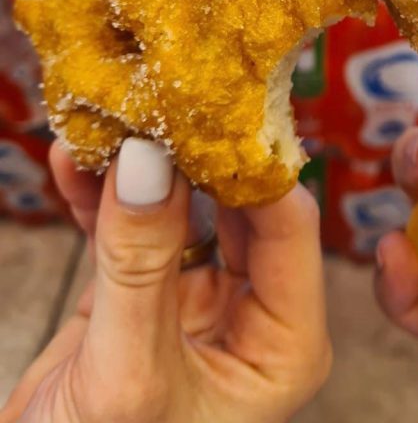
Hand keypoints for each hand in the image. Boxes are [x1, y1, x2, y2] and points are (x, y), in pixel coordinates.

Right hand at [1, 139, 330, 422]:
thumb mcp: (127, 374)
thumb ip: (140, 263)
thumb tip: (148, 161)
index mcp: (287, 342)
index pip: (289, 228)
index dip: (252, 167)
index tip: (212, 112)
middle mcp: (254, 311)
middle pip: (240, 208)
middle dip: (197, 157)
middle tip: (164, 100)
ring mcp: (200, 297)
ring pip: (184, 211)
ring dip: (145, 169)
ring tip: (114, 118)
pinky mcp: (147, 292)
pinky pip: (132, 230)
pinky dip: (101, 197)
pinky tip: (71, 159)